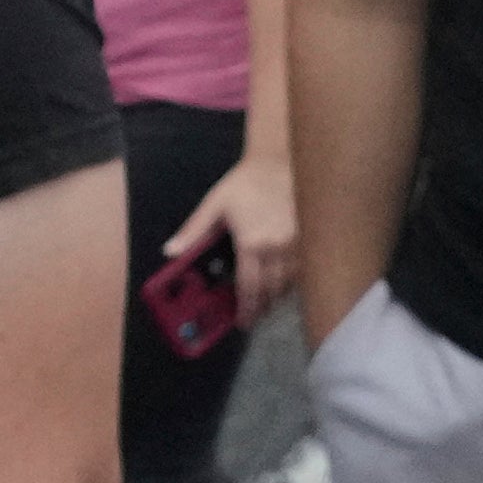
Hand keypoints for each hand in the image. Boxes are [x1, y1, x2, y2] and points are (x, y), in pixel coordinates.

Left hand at [167, 148, 302, 323]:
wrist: (280, 160)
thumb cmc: (245, 183)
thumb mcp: (215, 204)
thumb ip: (194, 230)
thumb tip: (171, 251)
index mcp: (252, 242)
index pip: (250, 286)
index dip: (247, 308)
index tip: (243, 322)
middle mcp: (278, 247)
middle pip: (273, 289)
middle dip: (263, 305)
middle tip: (255, 314)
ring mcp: (299, 243)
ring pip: (292, 281)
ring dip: (280, 293)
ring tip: (269, 298)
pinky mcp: (311, 236)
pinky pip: (305, 267)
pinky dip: (295, 278)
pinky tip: (286, 279)